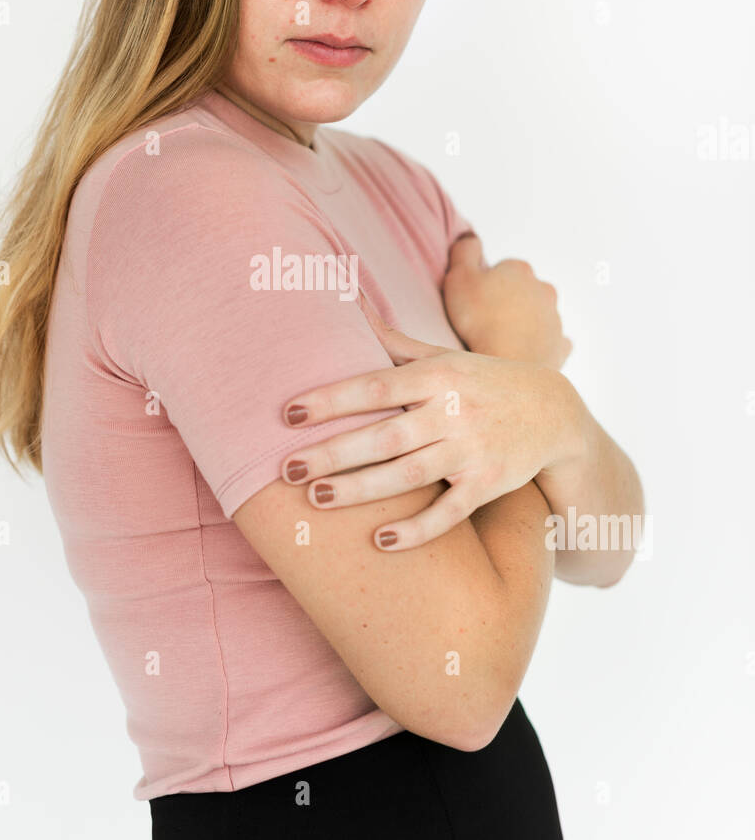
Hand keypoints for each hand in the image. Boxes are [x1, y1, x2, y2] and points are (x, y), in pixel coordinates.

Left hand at [281, 315, 588, 549]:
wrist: (554, 412)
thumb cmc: (481, 381)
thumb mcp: (441, 355)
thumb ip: (391, 341)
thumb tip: (346, 299)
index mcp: (436, 377)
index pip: (376, 386)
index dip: (332, 400)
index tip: (289, 413)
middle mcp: (452, 412)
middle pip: (384, 436)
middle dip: (333, 453)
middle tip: (286, 469)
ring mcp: (471, 451)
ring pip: (409, 475)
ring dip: (361, 490)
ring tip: (316, 499)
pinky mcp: (488, 486)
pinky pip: (450, 512)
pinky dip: (418, 529)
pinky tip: (381, 540)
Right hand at [444, 232, 571, 369]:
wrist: (507, 364)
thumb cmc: (479, 322)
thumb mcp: (458, 277)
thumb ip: (464, 250)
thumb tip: (471, 237)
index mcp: (521, 270)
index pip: (501, 269)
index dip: (484, 283)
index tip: (473, 299)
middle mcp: (544, 289)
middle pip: (521, 290)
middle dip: (507, 300)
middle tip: (484, 320)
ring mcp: (555, 318)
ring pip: (537, 314)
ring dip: (522, 321)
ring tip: (499, 339)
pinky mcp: (559, 345)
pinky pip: (552, 340)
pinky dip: (540, 342)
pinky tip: (524, 350)